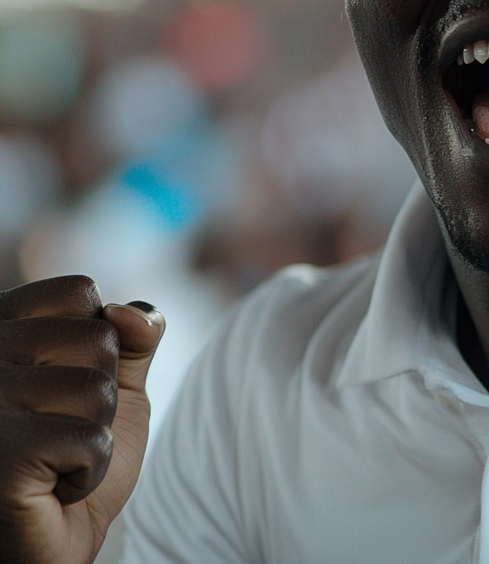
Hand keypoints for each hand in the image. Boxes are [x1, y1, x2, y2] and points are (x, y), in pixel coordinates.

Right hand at [0, 275, 163, 563]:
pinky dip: (89, 470)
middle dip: (101, 393)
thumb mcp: (116, 382)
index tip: (65, 380)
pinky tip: (52, 486)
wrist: (48, 542)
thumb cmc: (73, 455)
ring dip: (95, 433)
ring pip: (96, 390)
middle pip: (96, 339)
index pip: (77, 291)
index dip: (98, 341)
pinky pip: (91, 440)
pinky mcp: (1, 455)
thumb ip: (134, 336)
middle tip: (59, 428)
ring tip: (54, 458)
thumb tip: (129, 312)